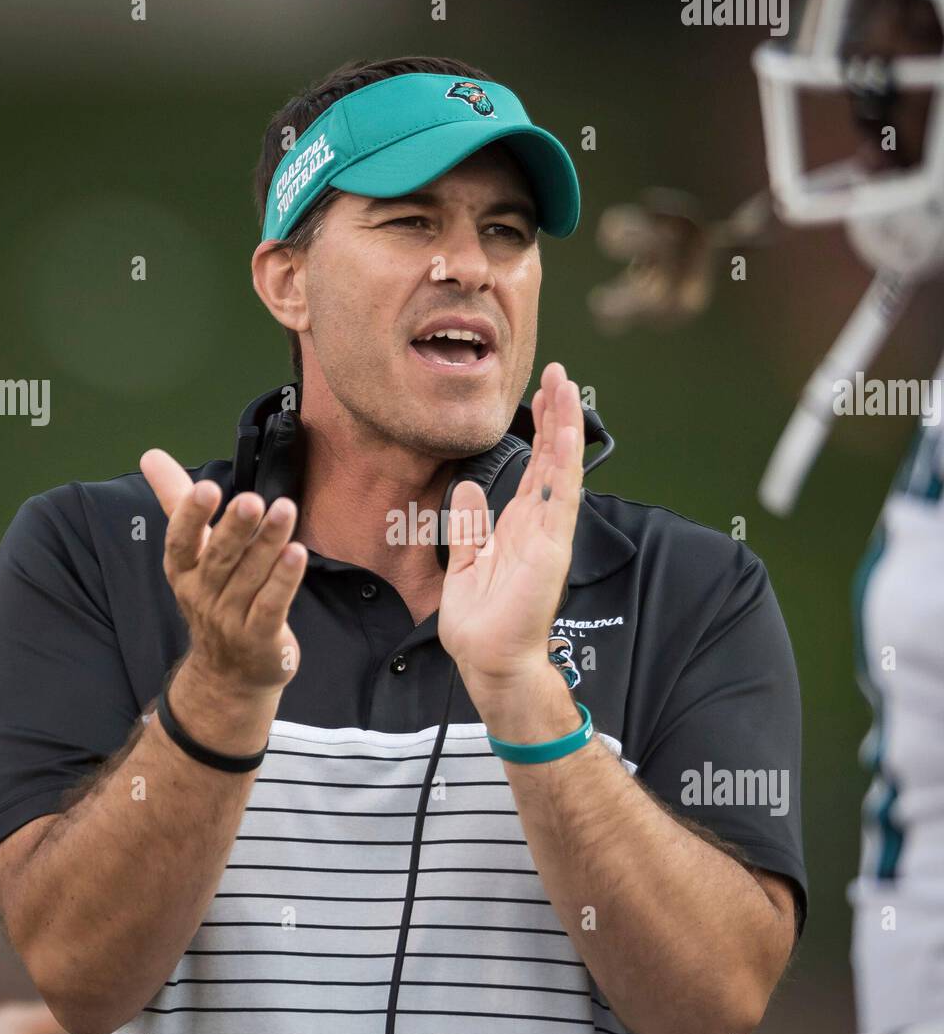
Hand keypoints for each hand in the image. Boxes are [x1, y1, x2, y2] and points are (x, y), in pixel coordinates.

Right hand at [140, 449, 306, 694]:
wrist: (228, 673)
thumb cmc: (213, 596)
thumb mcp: (191, 552)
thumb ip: (177, 502)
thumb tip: (150, 454)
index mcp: (183, 570)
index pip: (181, 542)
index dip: (191, 517)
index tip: (205, 488)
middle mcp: (202, 594)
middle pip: (219, 558)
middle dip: (235, 527)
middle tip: (252, 499)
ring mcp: (231, 618)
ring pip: (250, 577)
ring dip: (269, 543)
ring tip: (285, 509)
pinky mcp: (260, 637)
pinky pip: (271, 605)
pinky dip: (284, 580)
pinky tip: (298, 553)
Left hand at [438, 361, 584, 696]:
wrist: (489, 661)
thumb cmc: (481, 624)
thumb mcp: (466, 563)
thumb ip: (470, 524)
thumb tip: (467, 485)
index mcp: (520, 527)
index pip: (535, 468)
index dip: (538, 430)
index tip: (539, 393)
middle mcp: (540, 525)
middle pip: (553, 458)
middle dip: (555, 415)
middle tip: (558, 373)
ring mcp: (550, 534)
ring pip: (562, 468)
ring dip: (565, 426)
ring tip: (566, 385)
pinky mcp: (552, 546)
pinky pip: (562, 496)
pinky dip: (566, 461)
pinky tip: (567, 430)